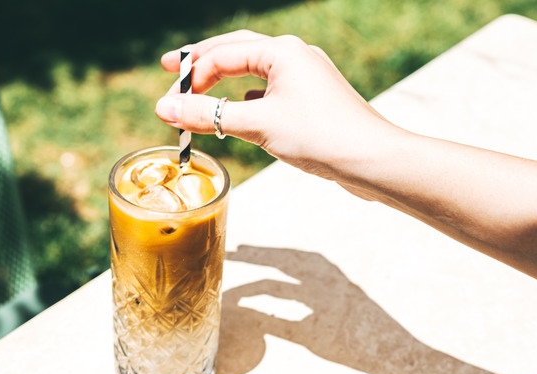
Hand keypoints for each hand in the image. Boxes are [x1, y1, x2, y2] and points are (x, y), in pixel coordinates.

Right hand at [155, 30, 406, 181]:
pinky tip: (239, 113)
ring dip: (224, 83)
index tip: (167, 101)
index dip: (191, 77)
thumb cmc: (320, 136)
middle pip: (237, 51)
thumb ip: (210, 116)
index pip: (223, 54)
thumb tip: (164, 109)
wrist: (372, 160)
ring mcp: (305, 77)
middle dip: (204, 64)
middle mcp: (294, 56)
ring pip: (254, 73)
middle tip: (172, 70)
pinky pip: (269, 92)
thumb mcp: (257, 124)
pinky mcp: (311, 100)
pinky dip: (247, 100)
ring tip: (199, 94)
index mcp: (282, 51)